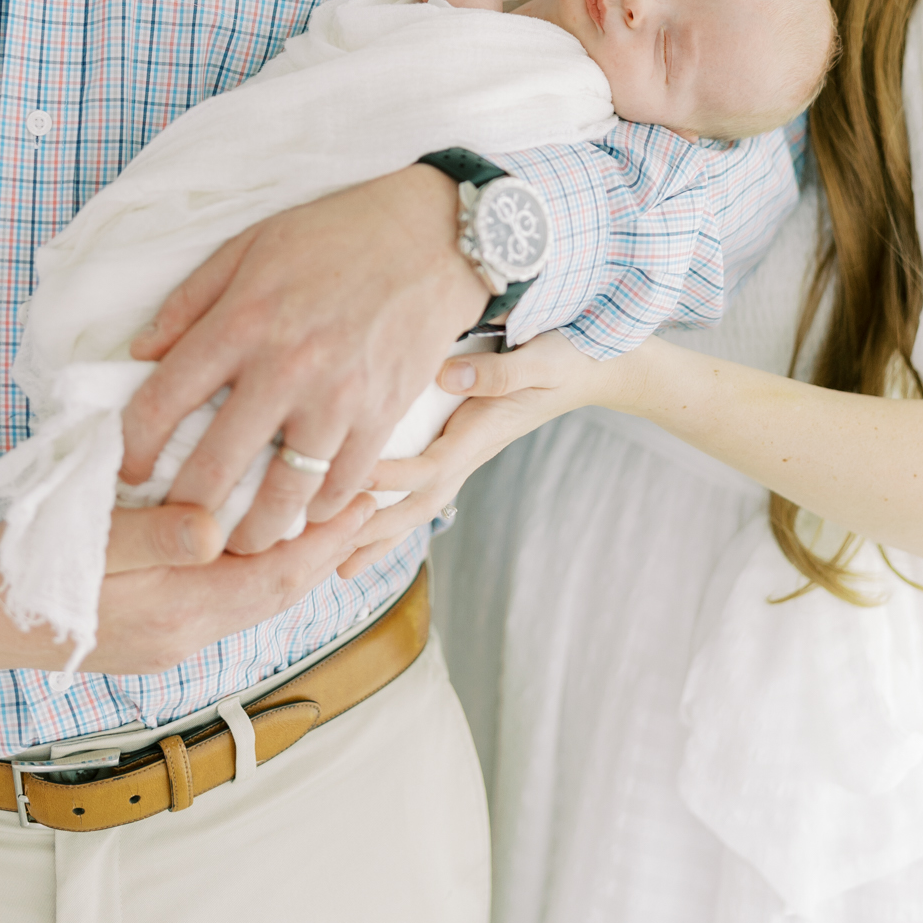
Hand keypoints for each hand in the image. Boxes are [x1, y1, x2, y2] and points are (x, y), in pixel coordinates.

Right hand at [0, 496, 375, 673]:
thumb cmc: (22, 569)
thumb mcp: (84, 543)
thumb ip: (152, 538)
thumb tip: (214, 528)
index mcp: (174, 611)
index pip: (275, 578)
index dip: (325, 539)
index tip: (366, 497)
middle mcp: (184, 634)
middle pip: (277, 592)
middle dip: (325, 546)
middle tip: (371, 497)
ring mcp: (170, 637)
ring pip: (255, 597)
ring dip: (294, 556)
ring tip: (330, 510)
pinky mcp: (154, 629)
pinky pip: (226, 598)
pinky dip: (257, 565)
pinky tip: (262, 534)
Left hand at [120, 166, 485, 554]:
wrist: (431, 235)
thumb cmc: (333, 235)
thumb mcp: (250, 246)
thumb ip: (190, 301)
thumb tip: (139, 353)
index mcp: (241, 321)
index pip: (162, 402)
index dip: (132, 448)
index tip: (128, 471)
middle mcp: (284, 367)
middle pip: (212, 468)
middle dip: (184, 511)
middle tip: (177, 526)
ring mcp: (337, 397)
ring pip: (280, 497)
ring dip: (252, 532)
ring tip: (238, 539)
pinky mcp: (383, 415)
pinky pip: (341, 487)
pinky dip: (318, 510)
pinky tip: (304, 511)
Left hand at [337, 330, 611, 578]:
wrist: (593, 368)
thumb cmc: (569, 358)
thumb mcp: (543, 358)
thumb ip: (500, 371)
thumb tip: (447, 373)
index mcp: (482, 432)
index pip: (430, 467)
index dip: (391, 479)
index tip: (351, 483)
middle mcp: (471, 450)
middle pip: (418, 503)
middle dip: (375, 531)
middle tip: (329, 556)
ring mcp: (467, 451)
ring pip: (419, 501)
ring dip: (381, 533)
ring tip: (336, 564)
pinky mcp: (462, 442)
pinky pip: (424, 483)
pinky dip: (394, 508)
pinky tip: (366, 522)